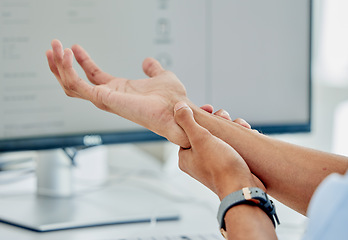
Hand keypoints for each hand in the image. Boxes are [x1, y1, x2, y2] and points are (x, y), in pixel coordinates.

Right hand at [46, 39, 189, 146]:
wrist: (178, 108)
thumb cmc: (172, 98)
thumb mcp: (161, 76)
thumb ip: (152, 69)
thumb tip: (147, 62)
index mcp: (119, 90)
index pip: (93, 76)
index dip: (82, 61)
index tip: (73, 47)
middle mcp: (109, 96)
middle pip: (76, 83)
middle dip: (61, 65)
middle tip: (53, 46)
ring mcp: (105, 99)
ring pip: (71, 85)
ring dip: (59, 66)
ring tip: (54, 48)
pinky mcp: (104, 99)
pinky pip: (78, 85)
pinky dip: (69, 71)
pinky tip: (67, 56)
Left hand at [174, 102, 258, 199]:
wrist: (243, 189)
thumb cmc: (220, 166)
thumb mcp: (200, 139)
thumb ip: (187, 122)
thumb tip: (177, 107)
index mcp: (185, 156)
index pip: (187, 130)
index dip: (198, 117)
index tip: (210, 109)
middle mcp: (197, 161)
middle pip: (205, 132)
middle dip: (217, 121)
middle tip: (225, 117)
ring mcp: (212, 164)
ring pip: (219, 138)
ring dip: (230, 128)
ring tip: (239, 124)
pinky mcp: (227, 166)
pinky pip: (230, 146)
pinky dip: (237, 138)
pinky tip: (246, 132)